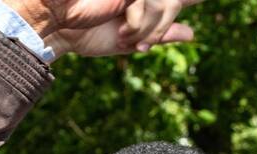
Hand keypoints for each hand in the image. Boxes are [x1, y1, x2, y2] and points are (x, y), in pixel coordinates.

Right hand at [7, 0, 202, 57]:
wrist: (63, 31)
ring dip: (148, 29)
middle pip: (174, 3)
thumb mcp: (131, 40)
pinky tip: (123, 30)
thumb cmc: (89, 34)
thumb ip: (160, 35)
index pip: (174, 2)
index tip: (189, 11)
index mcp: (144, 1)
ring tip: (127, 38)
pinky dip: (139, 23)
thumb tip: (192, 33)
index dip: (184, 7)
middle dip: (160, 29)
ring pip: (165, 3)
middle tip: (140, 46)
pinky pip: (146, 3)